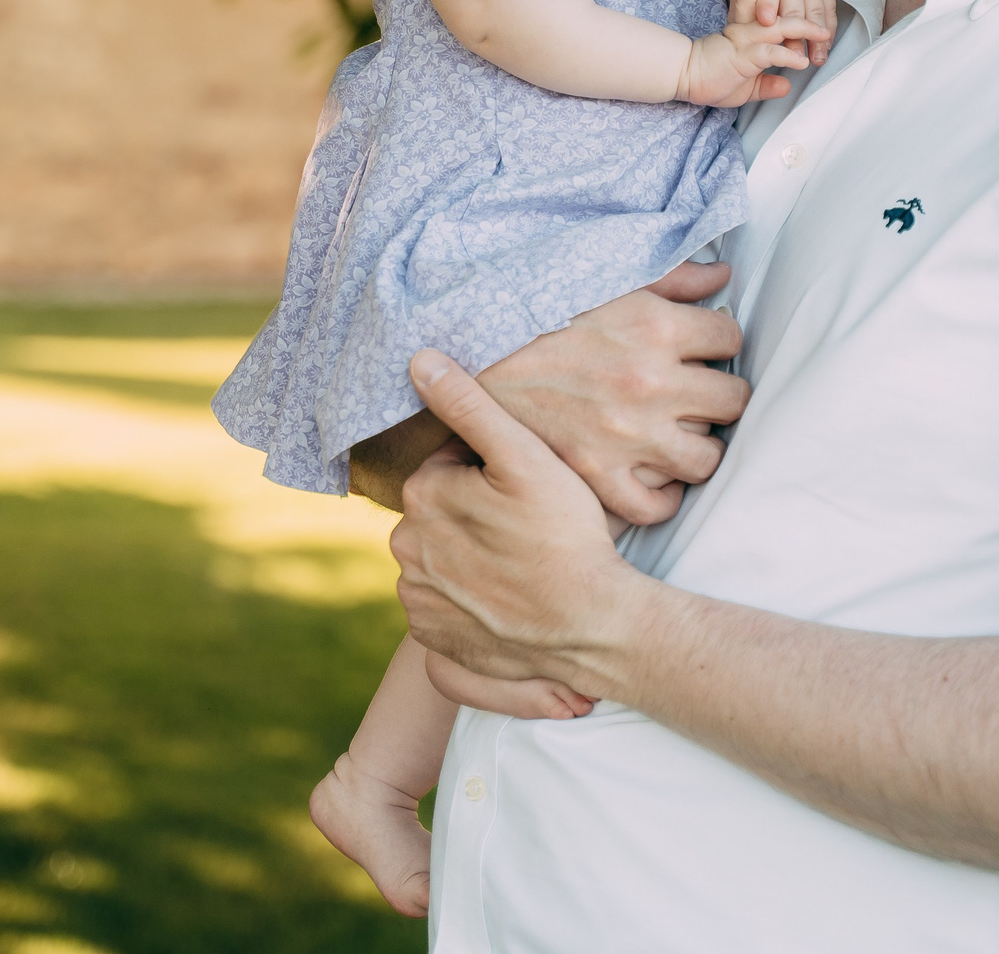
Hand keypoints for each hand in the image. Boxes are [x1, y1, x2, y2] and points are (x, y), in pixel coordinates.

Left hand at [392, 351, 654, 694]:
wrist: (592, 626)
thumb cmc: (565, 535)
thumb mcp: (525, 456)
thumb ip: (469, 405)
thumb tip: (418, 360)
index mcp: (423, 497)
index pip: (451, 466)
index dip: (493, 473)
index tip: (528, 490)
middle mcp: (407, 549)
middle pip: (445, 513)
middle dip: (477, 513)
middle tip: (531, 527)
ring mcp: (418, 599)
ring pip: (443, 557)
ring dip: (472, 555)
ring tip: (523, 563)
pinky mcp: (434, 638)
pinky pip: (444, 606)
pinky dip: (468, 600)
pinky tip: (507, 596)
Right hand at [469, 259, 749, 525]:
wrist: (470, 356)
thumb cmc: (537, 314)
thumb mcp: (604, 279)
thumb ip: (670, 275)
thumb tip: (722, 276)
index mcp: (654, 326)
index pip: (729, 338)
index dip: (717, 341)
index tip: (700, 347)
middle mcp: (650, 382)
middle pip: (731, 400)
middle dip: (717, 394)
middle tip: (694, 393)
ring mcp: (627, 435)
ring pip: (705, 458)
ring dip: (696, 445)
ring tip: (675, 434)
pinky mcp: (597, 476)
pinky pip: (656, 505)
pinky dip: (660, 494)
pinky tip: (651, 474)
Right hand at [678, 0, 825, 108]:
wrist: (683, 79)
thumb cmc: (711, 80)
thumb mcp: (746, 86)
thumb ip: (766, 84)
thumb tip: (786, 86)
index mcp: (741, 31)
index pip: (753, 4)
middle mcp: (743, 31)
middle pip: (762, 3)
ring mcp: (744, 43)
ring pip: (775, 28)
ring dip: (801, 26)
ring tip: (821, 30)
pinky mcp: (744, 58)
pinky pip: (770, 54)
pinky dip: (788, 57)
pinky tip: (802, 62)